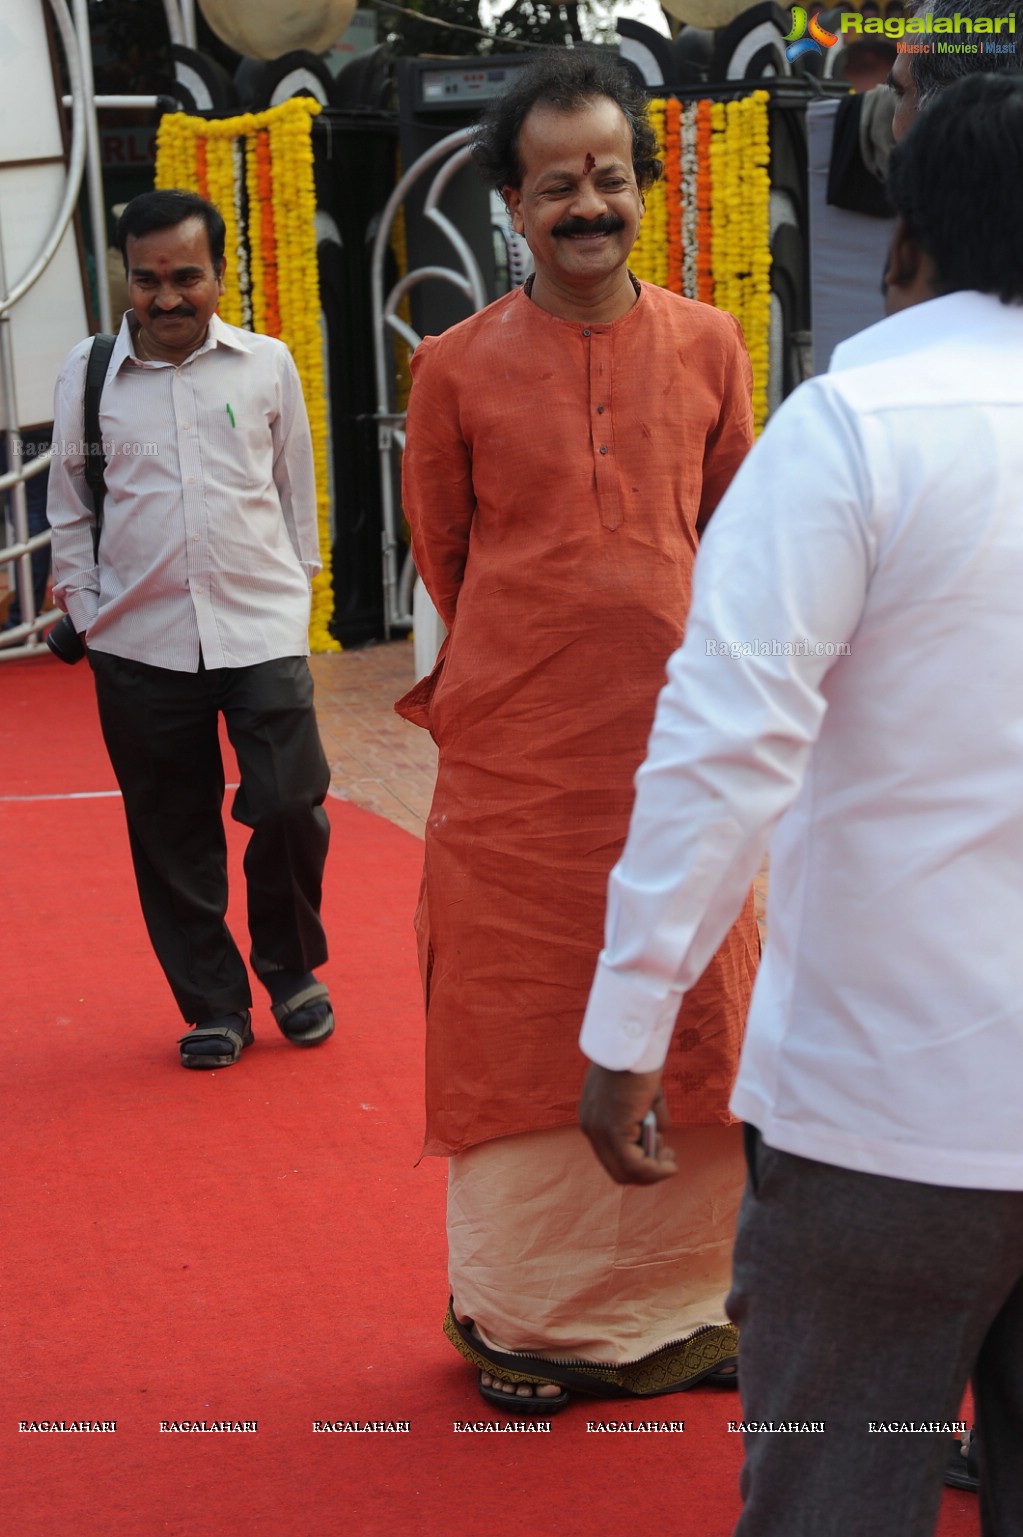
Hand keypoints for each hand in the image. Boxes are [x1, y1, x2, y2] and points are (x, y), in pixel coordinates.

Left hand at [578, 1063, 676, 1185]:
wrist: (631, 1040)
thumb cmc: (639, 1060)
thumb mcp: (640, 1093)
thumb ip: (645, 1115)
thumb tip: (659, 1134)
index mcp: (592, 1115)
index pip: (610, 1154)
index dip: (637, 1160)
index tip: (659, 1151)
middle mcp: (590, 1127)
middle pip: (616, 1169)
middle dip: (646, 1171)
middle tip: (668, 1158)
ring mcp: (599, 1131)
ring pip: (626, 1172)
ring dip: (653, 1172)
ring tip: (670, 1157)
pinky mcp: (613, 1130)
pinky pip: (635, 1165)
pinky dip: (655, 1171)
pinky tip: (670, 1166)